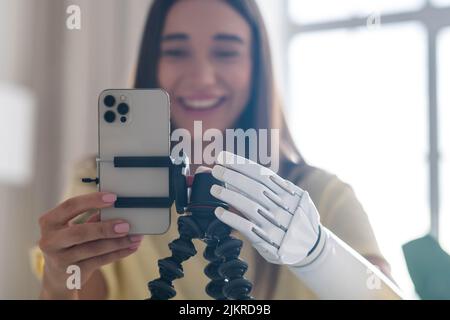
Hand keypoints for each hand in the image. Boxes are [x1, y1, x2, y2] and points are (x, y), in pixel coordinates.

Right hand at [38, 192, 142, 298]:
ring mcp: (60, 259)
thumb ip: (92, 218)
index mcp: (49, 222)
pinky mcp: (72, 273)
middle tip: (126, 225)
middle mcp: (50, 241)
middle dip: (105, 228)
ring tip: (135, 237)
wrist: (58, 276)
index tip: (113, 198)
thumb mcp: (74, 227)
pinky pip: (100, 261)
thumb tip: (118, 209)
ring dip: (118, 242)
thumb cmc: (70, 243)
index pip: (70, 206)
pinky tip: (131, 247)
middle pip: (80, 232)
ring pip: (93, 249)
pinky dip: (118, 253)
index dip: (92, 201)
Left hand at [209, 151, 321, 265]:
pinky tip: (219, 212)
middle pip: (254, 187)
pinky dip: (232, 219)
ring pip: (250, 206)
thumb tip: (245, 173)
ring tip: (214, 189)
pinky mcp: (269, 242)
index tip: (224, 157)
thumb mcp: (294, 198)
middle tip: (216, 170)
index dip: (241, 164)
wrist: (312, 247)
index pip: (261, 174)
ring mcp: (276, 224)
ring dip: (229, 195)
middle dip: (232, 176)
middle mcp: (283, 207)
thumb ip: (275, 187)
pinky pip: (247, 228)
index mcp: (288, 193)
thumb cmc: (297, 218)